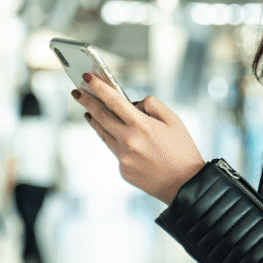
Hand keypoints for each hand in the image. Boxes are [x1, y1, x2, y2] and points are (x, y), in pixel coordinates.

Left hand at [71, 73, 203, 204]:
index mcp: (142, 126)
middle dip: (87, 101)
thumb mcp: (174, 120)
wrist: (186, 185)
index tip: (87, 77)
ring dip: (95, 120)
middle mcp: (129, 142)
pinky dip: (117, 141)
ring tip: (89, 111)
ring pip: (103, 134)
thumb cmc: (182, 151)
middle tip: (77, 92)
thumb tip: (132, 103)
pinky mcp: (123, 170)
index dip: (99, 87)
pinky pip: (115, 150)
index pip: (114, 101)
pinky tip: (120, 137)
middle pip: (101, 116)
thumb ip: (152, 105)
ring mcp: (123, 158)